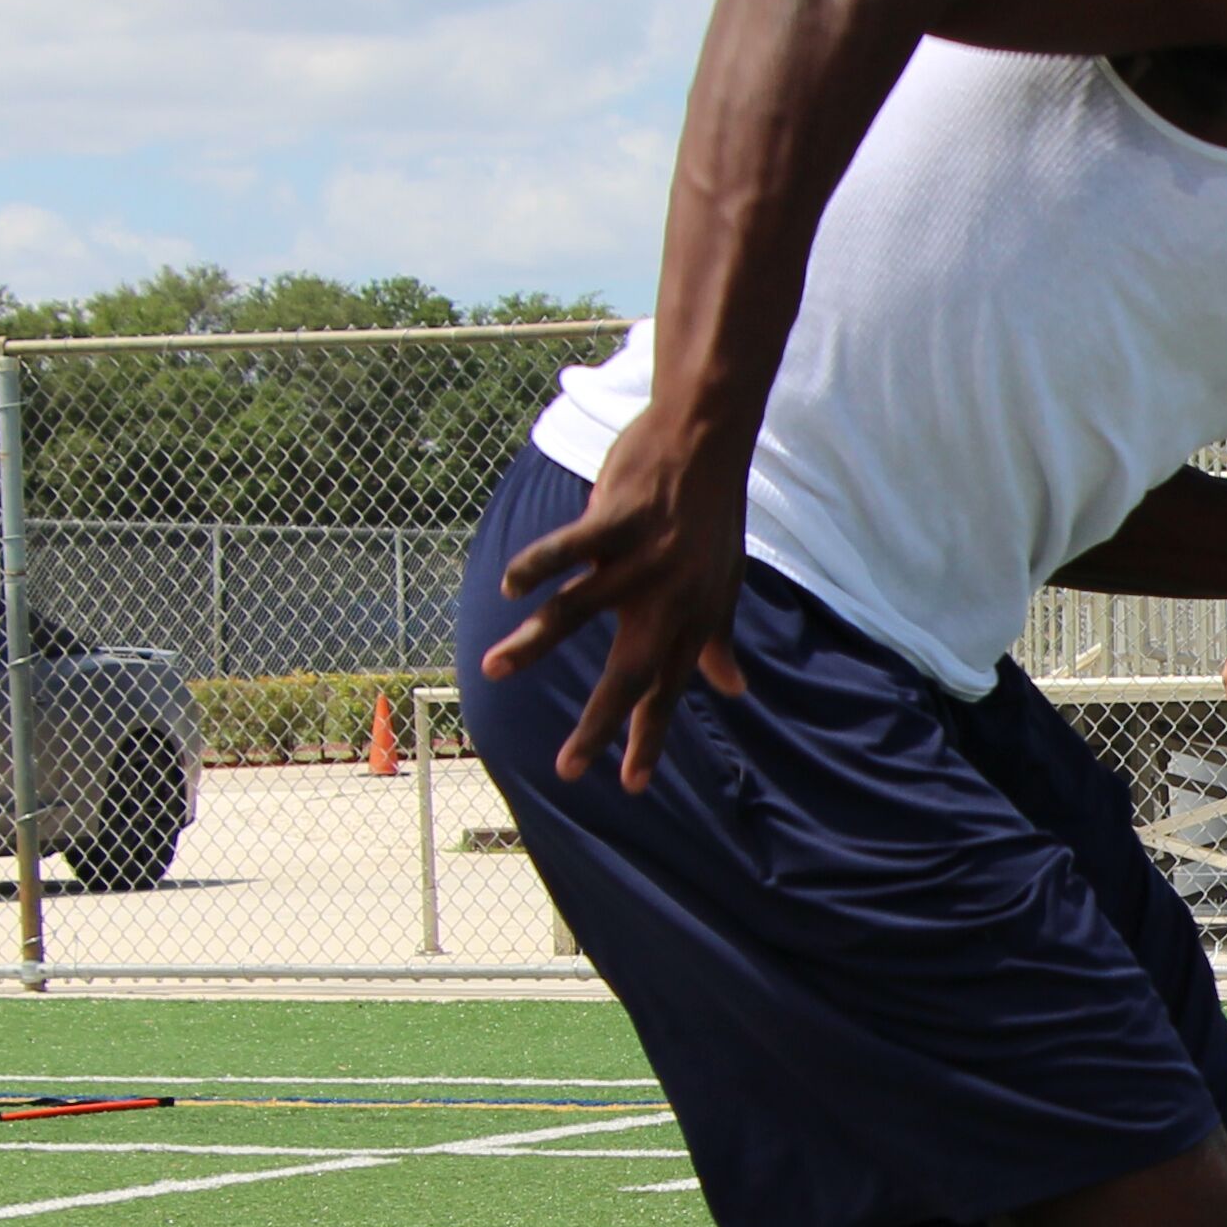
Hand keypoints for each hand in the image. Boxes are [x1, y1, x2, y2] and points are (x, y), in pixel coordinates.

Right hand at [482, 401, 751, 791]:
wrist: (708, 441)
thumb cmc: (710, 516)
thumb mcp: (725, 584)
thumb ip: (719, 639)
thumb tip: (734, 688)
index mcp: (692, 617)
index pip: (669, 689)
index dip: (649, 737)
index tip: (629, 784)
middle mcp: (670, 598)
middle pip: (630, 672)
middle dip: (600, 724)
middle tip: (569, 769)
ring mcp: (645, 559)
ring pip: (580, 612)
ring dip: (533, 643)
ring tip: (492, 669)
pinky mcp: (620, 519)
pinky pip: (571, 548)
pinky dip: (538, 566)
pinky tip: (510, 589)